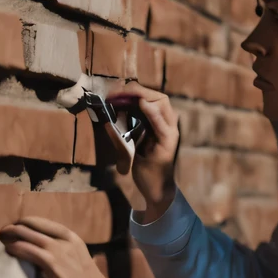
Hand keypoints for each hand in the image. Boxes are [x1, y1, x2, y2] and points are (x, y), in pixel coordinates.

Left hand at [0, 218, 144, 277]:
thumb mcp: (77, 261)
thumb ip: (62, 254)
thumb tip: (41, 255)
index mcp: (72, 237)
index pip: (42, 222)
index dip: (25, 222)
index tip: (14, 227)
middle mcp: (65, 239)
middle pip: (32, 225)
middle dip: (14, 227)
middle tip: (2, 232)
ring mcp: (58, 250)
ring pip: (26, 235)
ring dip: (10, 236)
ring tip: (0, 239)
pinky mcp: (52, 263)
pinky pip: (27, 250)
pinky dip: (14, 248)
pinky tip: (7, 251)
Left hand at [106, 83, 178, 222]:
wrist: (155, 188)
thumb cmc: (144, 165)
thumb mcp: (130, 143)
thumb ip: (123, 129)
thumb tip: (107, 114)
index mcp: (159, 122)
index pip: (152, 97)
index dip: (136, 90)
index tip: (117, 89)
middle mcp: (167, 124)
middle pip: (158, 97)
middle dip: (138, 90)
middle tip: (118, 90)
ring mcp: (170, 133)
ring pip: (162, 105)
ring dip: (143, 96)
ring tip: (126, 93)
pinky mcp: (168, 144)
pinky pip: (162, 125)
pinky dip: (153, 113)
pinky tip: (143, 105)